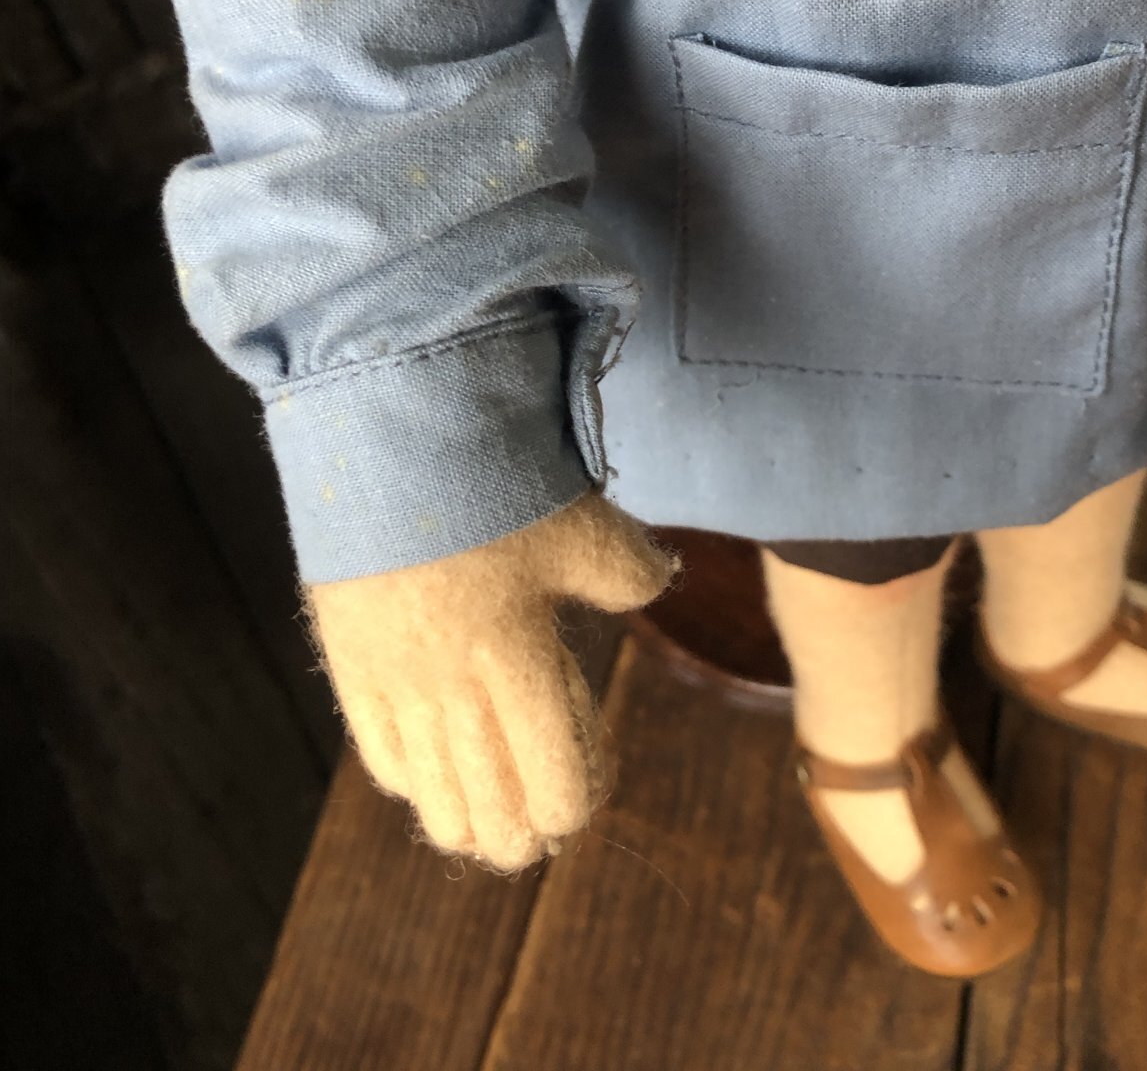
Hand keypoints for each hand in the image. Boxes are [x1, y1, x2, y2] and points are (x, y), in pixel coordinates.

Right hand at [304, 492, 676, 869]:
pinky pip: (382, 758)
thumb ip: (628, 570)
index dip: (580, 802)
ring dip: (469, 824)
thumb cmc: (494, 481)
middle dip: (526, 835)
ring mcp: (397, 685)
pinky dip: (413, 783)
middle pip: (493, 810)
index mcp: (519, 660)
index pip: (556, 781)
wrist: (387, 447)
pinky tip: (430, 782)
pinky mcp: (351, 668)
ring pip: (434, 799)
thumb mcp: (580, 523)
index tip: (594, 782)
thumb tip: (660, 584)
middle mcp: (455, 689)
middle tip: (543, 830)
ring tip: (489, 827)